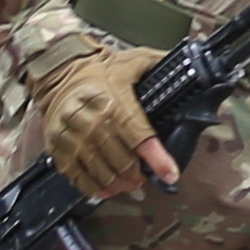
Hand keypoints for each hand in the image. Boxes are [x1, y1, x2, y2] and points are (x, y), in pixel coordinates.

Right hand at [27, 40, 181, 195]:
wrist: (58, 73)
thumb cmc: (100, 71)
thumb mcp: (132, 62)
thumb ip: (159, 64)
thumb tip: (190, 62)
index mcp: (113, 103)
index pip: (140, 137)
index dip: (157, 159)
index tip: (170, 174)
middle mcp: (91, 123)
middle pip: (122, 162)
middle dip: (138, 175)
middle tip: (144, 176)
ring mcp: (73, 139)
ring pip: (102, 174)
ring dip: (120, 184)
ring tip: (129, 183)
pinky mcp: (59, 149)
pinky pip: (79, 178)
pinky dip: (96, 188)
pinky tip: (107, 188)